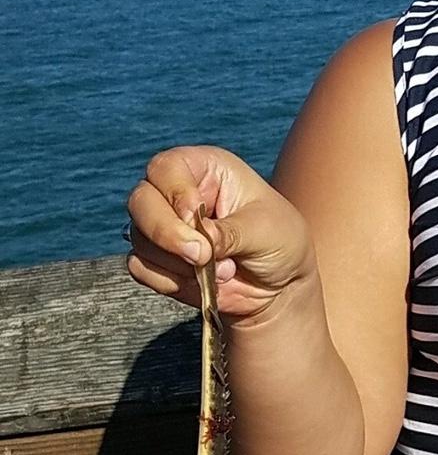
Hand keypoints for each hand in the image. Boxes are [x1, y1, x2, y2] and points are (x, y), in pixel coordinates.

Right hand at [125, 145, 316, 323]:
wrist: (281, 287)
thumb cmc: (280, 243)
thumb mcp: (266, 231)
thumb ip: (229, 233)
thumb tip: (197, 241)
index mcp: (207, 169)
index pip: (166, 168)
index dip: (176, 193)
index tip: (198, 216)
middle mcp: (177, 192)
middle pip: (140, 201)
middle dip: (167, 233)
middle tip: (202, 256)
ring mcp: (164, 226)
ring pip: (140, 239)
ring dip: (179, 264)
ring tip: (224, 270)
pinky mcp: (159, 259)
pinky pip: (141, 268)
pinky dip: (170, 281)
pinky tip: (202, 283)